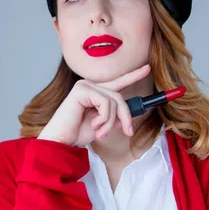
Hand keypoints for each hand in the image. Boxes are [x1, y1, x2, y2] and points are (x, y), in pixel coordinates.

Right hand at [37, 64, 151, 146]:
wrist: (61, 141)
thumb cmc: (76, 133)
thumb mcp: (102, 126)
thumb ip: (114, 118)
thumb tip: (130, 115)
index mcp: (94, 92)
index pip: (117, 83)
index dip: (133, 76)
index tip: (147, 68)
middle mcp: (89, 86)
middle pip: (119, 96)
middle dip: (126, 115)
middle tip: (127, 132)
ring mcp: (85, 86)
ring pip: (114, 100)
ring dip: (111, 121)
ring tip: (101, 132)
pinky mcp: (82, 90)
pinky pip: (105, 103)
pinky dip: (104, 118)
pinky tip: (94, 125)